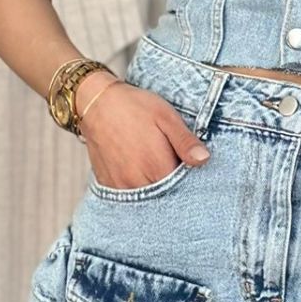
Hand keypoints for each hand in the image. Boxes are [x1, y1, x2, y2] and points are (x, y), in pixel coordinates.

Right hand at [77, 80, 210, 188]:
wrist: (96, 103)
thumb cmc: (134, 107)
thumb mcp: (166, 117)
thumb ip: (185, 142)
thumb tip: (204, 159)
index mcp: (156, 167)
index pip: (182, 189)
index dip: (190, 181)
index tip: (191, 169)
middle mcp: (137, 183)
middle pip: (164, 196)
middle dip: (173, 186)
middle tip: (173, 165)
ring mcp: (120, 186)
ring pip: (146, 198)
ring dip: (155, 188)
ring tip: (154, 165)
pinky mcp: (108, 185)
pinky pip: (128, 196)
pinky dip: (137, 188)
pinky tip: (140, 171)